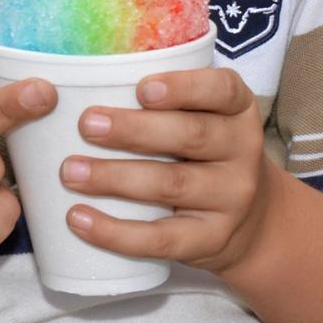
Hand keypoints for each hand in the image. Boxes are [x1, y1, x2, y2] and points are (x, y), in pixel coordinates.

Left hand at [61, 67, 276, 276]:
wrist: (251, 220)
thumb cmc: (207, 155)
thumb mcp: (208, 118)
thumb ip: (169, 102)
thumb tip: (90, 84)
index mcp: (239, 110)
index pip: (222, 90)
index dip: (184, 87)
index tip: (141, 89)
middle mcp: (243, 151)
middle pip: (191, 136)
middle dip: (135, 130)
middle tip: (86, 124)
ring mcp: (231, 198)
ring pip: (172, 185)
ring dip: (115, 177)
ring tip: (71, 172)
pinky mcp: (211, 239)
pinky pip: (161, 238)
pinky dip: (116, 231)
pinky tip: (80, 218)